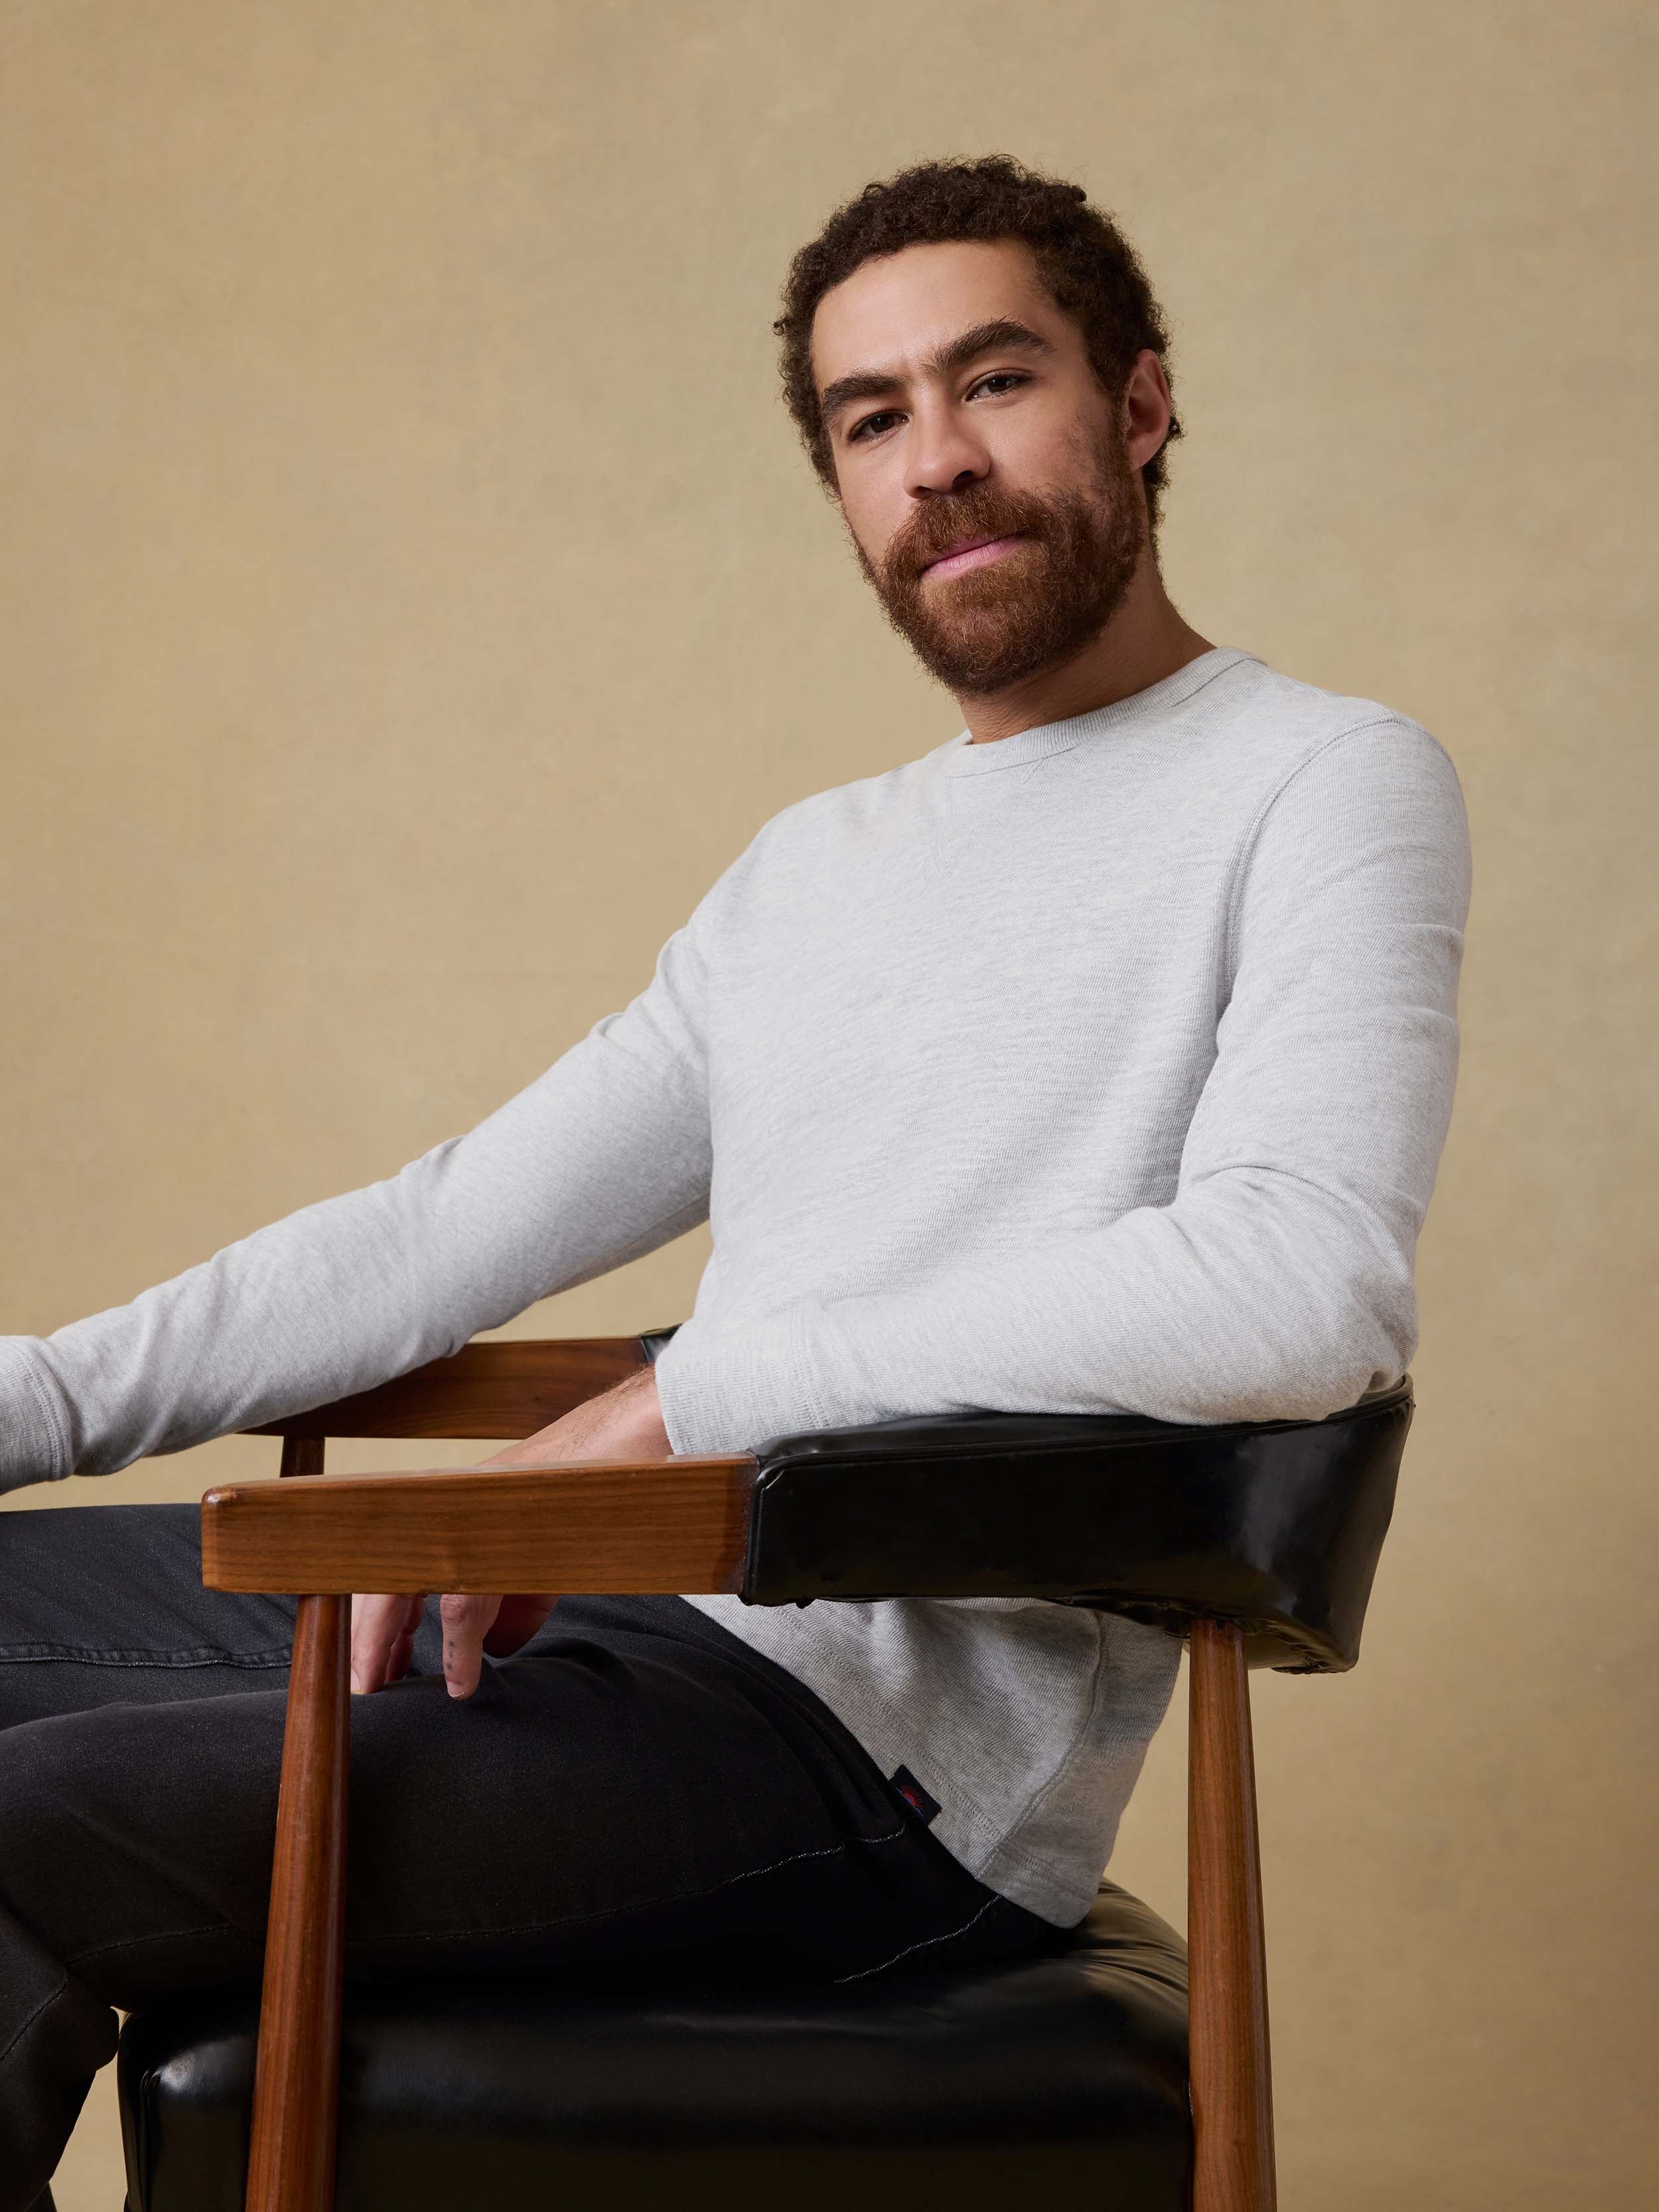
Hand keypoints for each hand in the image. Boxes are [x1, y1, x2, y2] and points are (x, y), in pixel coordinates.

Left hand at [350, 1364, 672, 1699]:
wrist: (629, 1446)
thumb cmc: (587, 1497)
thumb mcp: (538, 1560)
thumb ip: (512, 1604)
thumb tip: (492, 1650)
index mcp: (453, 1512)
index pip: (392, 1565)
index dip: (377, 1619)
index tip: (373, 1663)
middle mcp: (448, 1508)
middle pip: (382, 1576)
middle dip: (366, 1636)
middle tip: (363, 1684)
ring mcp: (466, 1512)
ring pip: (405, 1585)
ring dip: (387, 1641)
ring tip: (380, 1682)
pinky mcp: (493, 1527)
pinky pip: (466, 1596)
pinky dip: (459, 1646)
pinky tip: (462, 1680)